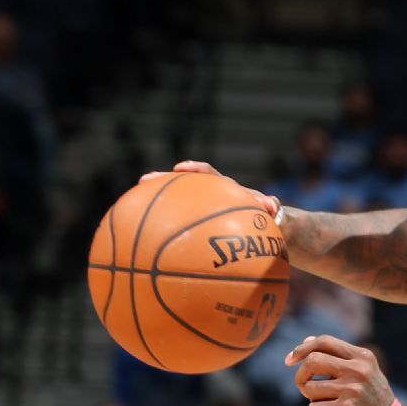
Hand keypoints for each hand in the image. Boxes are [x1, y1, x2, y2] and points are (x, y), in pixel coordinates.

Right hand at [140, 160, 279, 216]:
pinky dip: (165, 227)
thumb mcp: (269, 211)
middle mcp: (210, 194)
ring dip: (158, 200)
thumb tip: (271, 207)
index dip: (196, 170)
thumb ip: (268, 205)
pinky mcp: (199, 220)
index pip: (210, 174)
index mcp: (225, 189)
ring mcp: (203, 207)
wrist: (265, 226)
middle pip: (184, 185)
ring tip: (134, 201)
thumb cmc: (266, 217)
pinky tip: (145, 237)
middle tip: (144, 180)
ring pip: (178, 200)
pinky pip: (180, 222)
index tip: (180, 168)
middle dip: (164, 181)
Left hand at [286, 335, 398, 405]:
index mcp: (363, 357)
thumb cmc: (372, 402)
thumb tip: (306, 341)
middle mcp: (358, 370)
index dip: (303, 349)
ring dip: (314, 402)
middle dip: (300, 376)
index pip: (325, 342)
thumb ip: (337, 358)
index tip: (289, 360)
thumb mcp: (363, 373)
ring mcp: (352, 389)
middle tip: (304, 388)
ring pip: (310, 389)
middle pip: (312, 361)